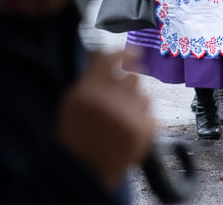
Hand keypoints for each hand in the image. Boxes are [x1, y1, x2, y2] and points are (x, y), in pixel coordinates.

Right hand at [57, 50, 156, 189]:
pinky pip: (150, 111)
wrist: (83, 172)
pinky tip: (127, 131)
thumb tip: (104, 52)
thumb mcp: (72, 103)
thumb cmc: (76, 136)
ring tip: (120, 120)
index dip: (125, 52)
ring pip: (143, 94)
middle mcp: (109, 100)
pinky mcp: (144, 129)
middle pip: (133, 76)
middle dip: (128, 86)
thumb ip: (89, 77)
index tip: (134, 51)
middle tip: (120, 99)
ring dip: (134, 103)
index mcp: (87, 92)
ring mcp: (129, 114)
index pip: (111, 58)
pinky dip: (141, 119)